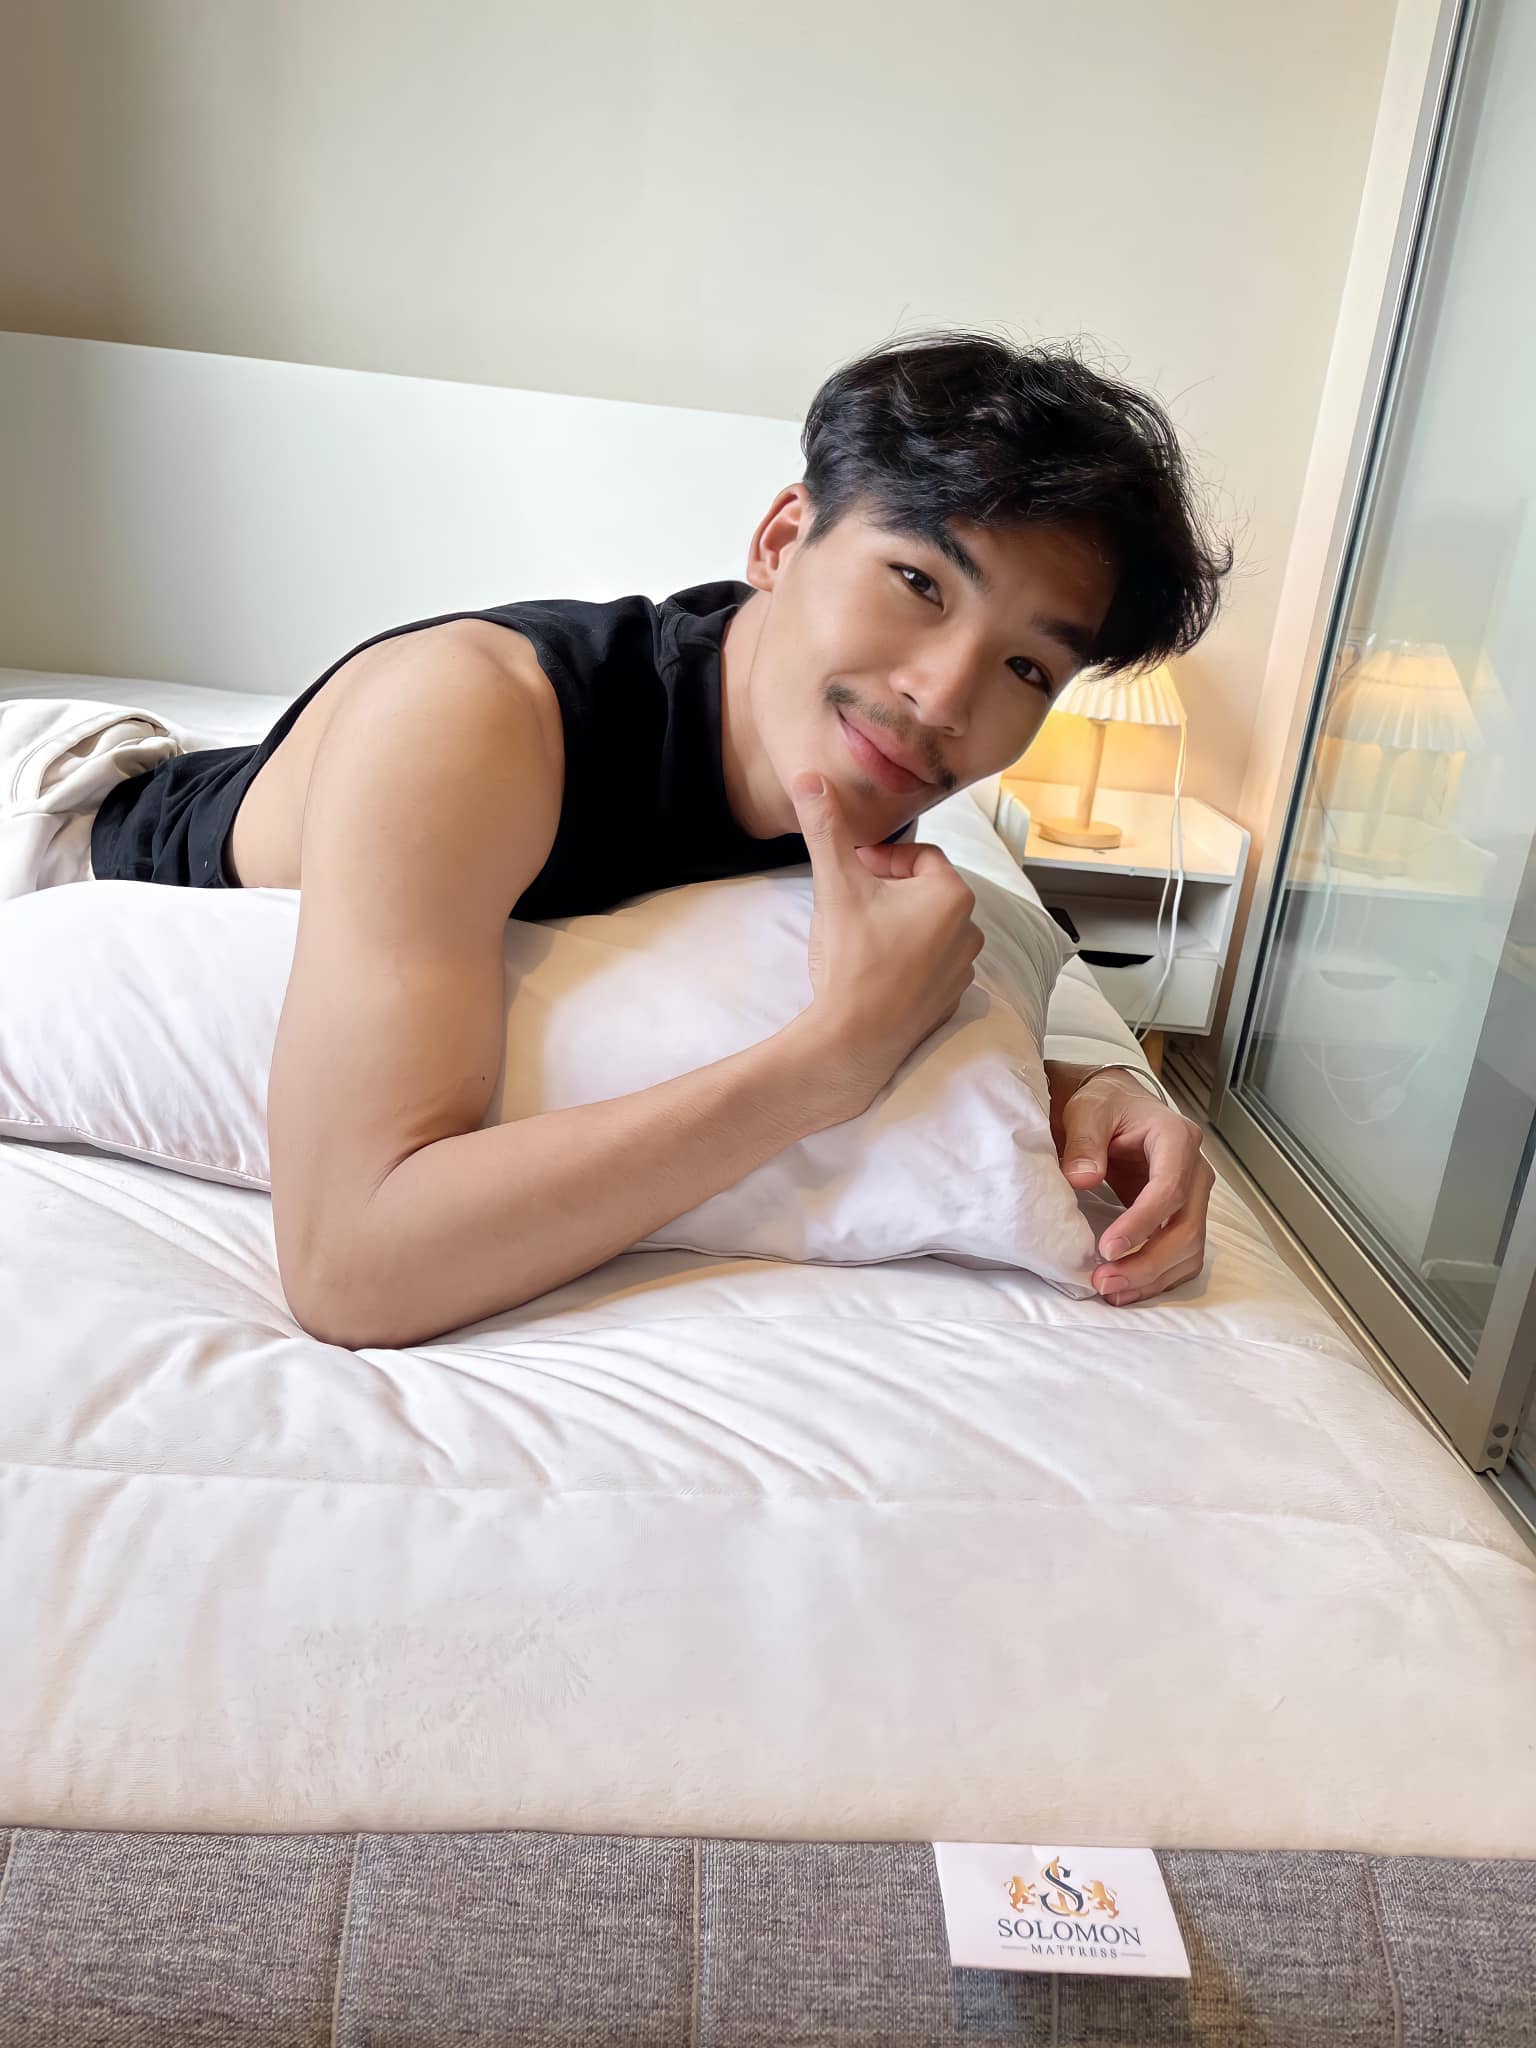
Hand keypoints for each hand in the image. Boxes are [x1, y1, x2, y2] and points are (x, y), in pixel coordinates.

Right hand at [790, 772, 982, 1116]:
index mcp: (951, 894)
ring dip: (897, 924)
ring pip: (927, 926)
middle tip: (850, 906)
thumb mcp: (835, 885)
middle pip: (924, 890)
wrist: (854, 1041)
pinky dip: (907, 959)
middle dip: (887, 891)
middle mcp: (970, 928)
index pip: (916, 856)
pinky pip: (931, 962)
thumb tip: (808, 777)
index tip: (850, 874)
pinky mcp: (951, 998)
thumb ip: (826, 828)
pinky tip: (874, 971)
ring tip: (861, 939)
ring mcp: (963, 968)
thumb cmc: (851, 960)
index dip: (879, 860)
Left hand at [1047, 1062, 1212, 1303]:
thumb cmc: (1104, 1106)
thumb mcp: (1087, 1112)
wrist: (1116, 1108)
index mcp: (1176, 1138)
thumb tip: (1082, 1179)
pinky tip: (1126, 1290)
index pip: (1170, 1189)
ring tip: (1111, 1291)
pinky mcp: (1184, 1216)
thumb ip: (1084, 1142)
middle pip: (1187, 1228)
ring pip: (1190, 1249)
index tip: (1108, 1248)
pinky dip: (1158, 1278)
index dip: (1142, 1223)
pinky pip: (1182, 1256)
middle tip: (1104, 1281)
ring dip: (1153, 1277)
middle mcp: (1195, 1170)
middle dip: (1148, 1262)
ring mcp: (1194, 1196)